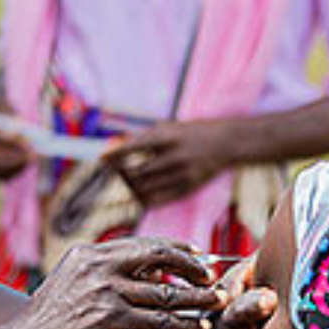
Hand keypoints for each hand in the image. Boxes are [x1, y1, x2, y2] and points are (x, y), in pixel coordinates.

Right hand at [8, 237, 226, 328]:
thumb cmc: (49, 323)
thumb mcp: (74, 286)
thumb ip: (106, 275)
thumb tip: (146, 272)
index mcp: (89, 254)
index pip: (143, 244)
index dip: (176, 249)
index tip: (199, 256)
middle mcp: (97, 266)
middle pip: (158, 256)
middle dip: (192, 265)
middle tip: (215, 276)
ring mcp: (102, 292)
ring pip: (164, 291)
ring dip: (198, 297)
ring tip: (222, 302)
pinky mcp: (107, 319)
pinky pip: (157, 320)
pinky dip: (184, 323)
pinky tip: (201, 327)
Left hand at [104, 120, 234, 206]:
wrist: (226, 143)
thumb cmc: (192, 133)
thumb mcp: (168, 128)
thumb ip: (142, 139)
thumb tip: (113, 149)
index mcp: (168, 136)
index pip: (133, 147)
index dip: (114, 155)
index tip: (102, 159)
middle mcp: (174, 156)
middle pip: (136, 172)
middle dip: (122, 172)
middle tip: (117, 170)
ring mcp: (181, 174)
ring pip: (144, 188)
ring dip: (131, 186)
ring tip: (129, 180)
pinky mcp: (187, 188)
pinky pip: (158, 200)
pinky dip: (144, 198)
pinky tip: (141, 192)